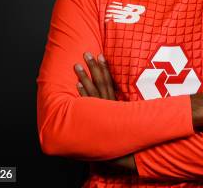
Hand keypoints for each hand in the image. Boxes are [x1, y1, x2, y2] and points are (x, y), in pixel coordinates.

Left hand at [74, 53, 134, 172]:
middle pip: (101, 81)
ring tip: (76, 66)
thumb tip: (116, 94)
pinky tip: (76, 86)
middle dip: (93, 66)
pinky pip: (87, 104)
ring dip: (84, 77)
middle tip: (86, 53)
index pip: (110, 80)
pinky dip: (82, 94)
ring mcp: (102, 109)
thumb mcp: (124, 114)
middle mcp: (109, 103)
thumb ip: (118, 105)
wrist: (126, 148)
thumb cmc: (123, 131)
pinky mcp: (95, 117)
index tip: (100, 55)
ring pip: (92, 90)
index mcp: (115, 100)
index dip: (105, 67)